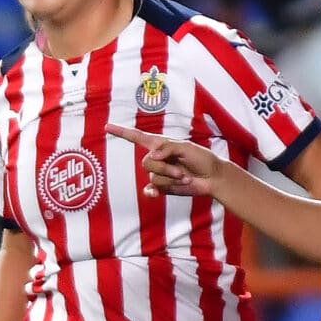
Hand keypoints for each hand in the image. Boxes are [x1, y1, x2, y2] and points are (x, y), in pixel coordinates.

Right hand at [104, 123, 229, 199]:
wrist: (213, 178)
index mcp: (160, 145)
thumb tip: (152, 155)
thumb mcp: (186, 148)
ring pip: (153, 177)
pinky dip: (153, 191)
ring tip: (185, 177)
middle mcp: (157, 158)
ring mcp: (160, 173)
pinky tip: (155, 193)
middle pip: (146, 163)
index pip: (137, 137)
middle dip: (165, 168)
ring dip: (170, 179)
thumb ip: (168, 148)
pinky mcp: (163, 187)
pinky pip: (150, 189)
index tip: (107, 127)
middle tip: (181, 171)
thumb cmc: (202, 159)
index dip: (121, 132)